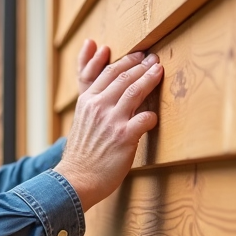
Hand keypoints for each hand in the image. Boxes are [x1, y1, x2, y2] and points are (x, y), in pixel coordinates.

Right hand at [56, 49, 162, 210]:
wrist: (76, 179)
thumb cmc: (82, 153)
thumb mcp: (81, 119)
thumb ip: (91, 100)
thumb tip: (101, 85)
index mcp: (87, 101)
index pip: (109, 72)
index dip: (127, 61)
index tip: (139, 56)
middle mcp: (98, 106)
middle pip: (124, 77)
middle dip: (141, 65)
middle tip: (154, 59)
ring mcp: (111, 121)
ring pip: (134, 91)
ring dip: (149, 79)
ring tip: (159, 71)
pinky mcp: (124, 137)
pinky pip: (144, 119)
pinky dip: (152, 116)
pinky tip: (155, 117)